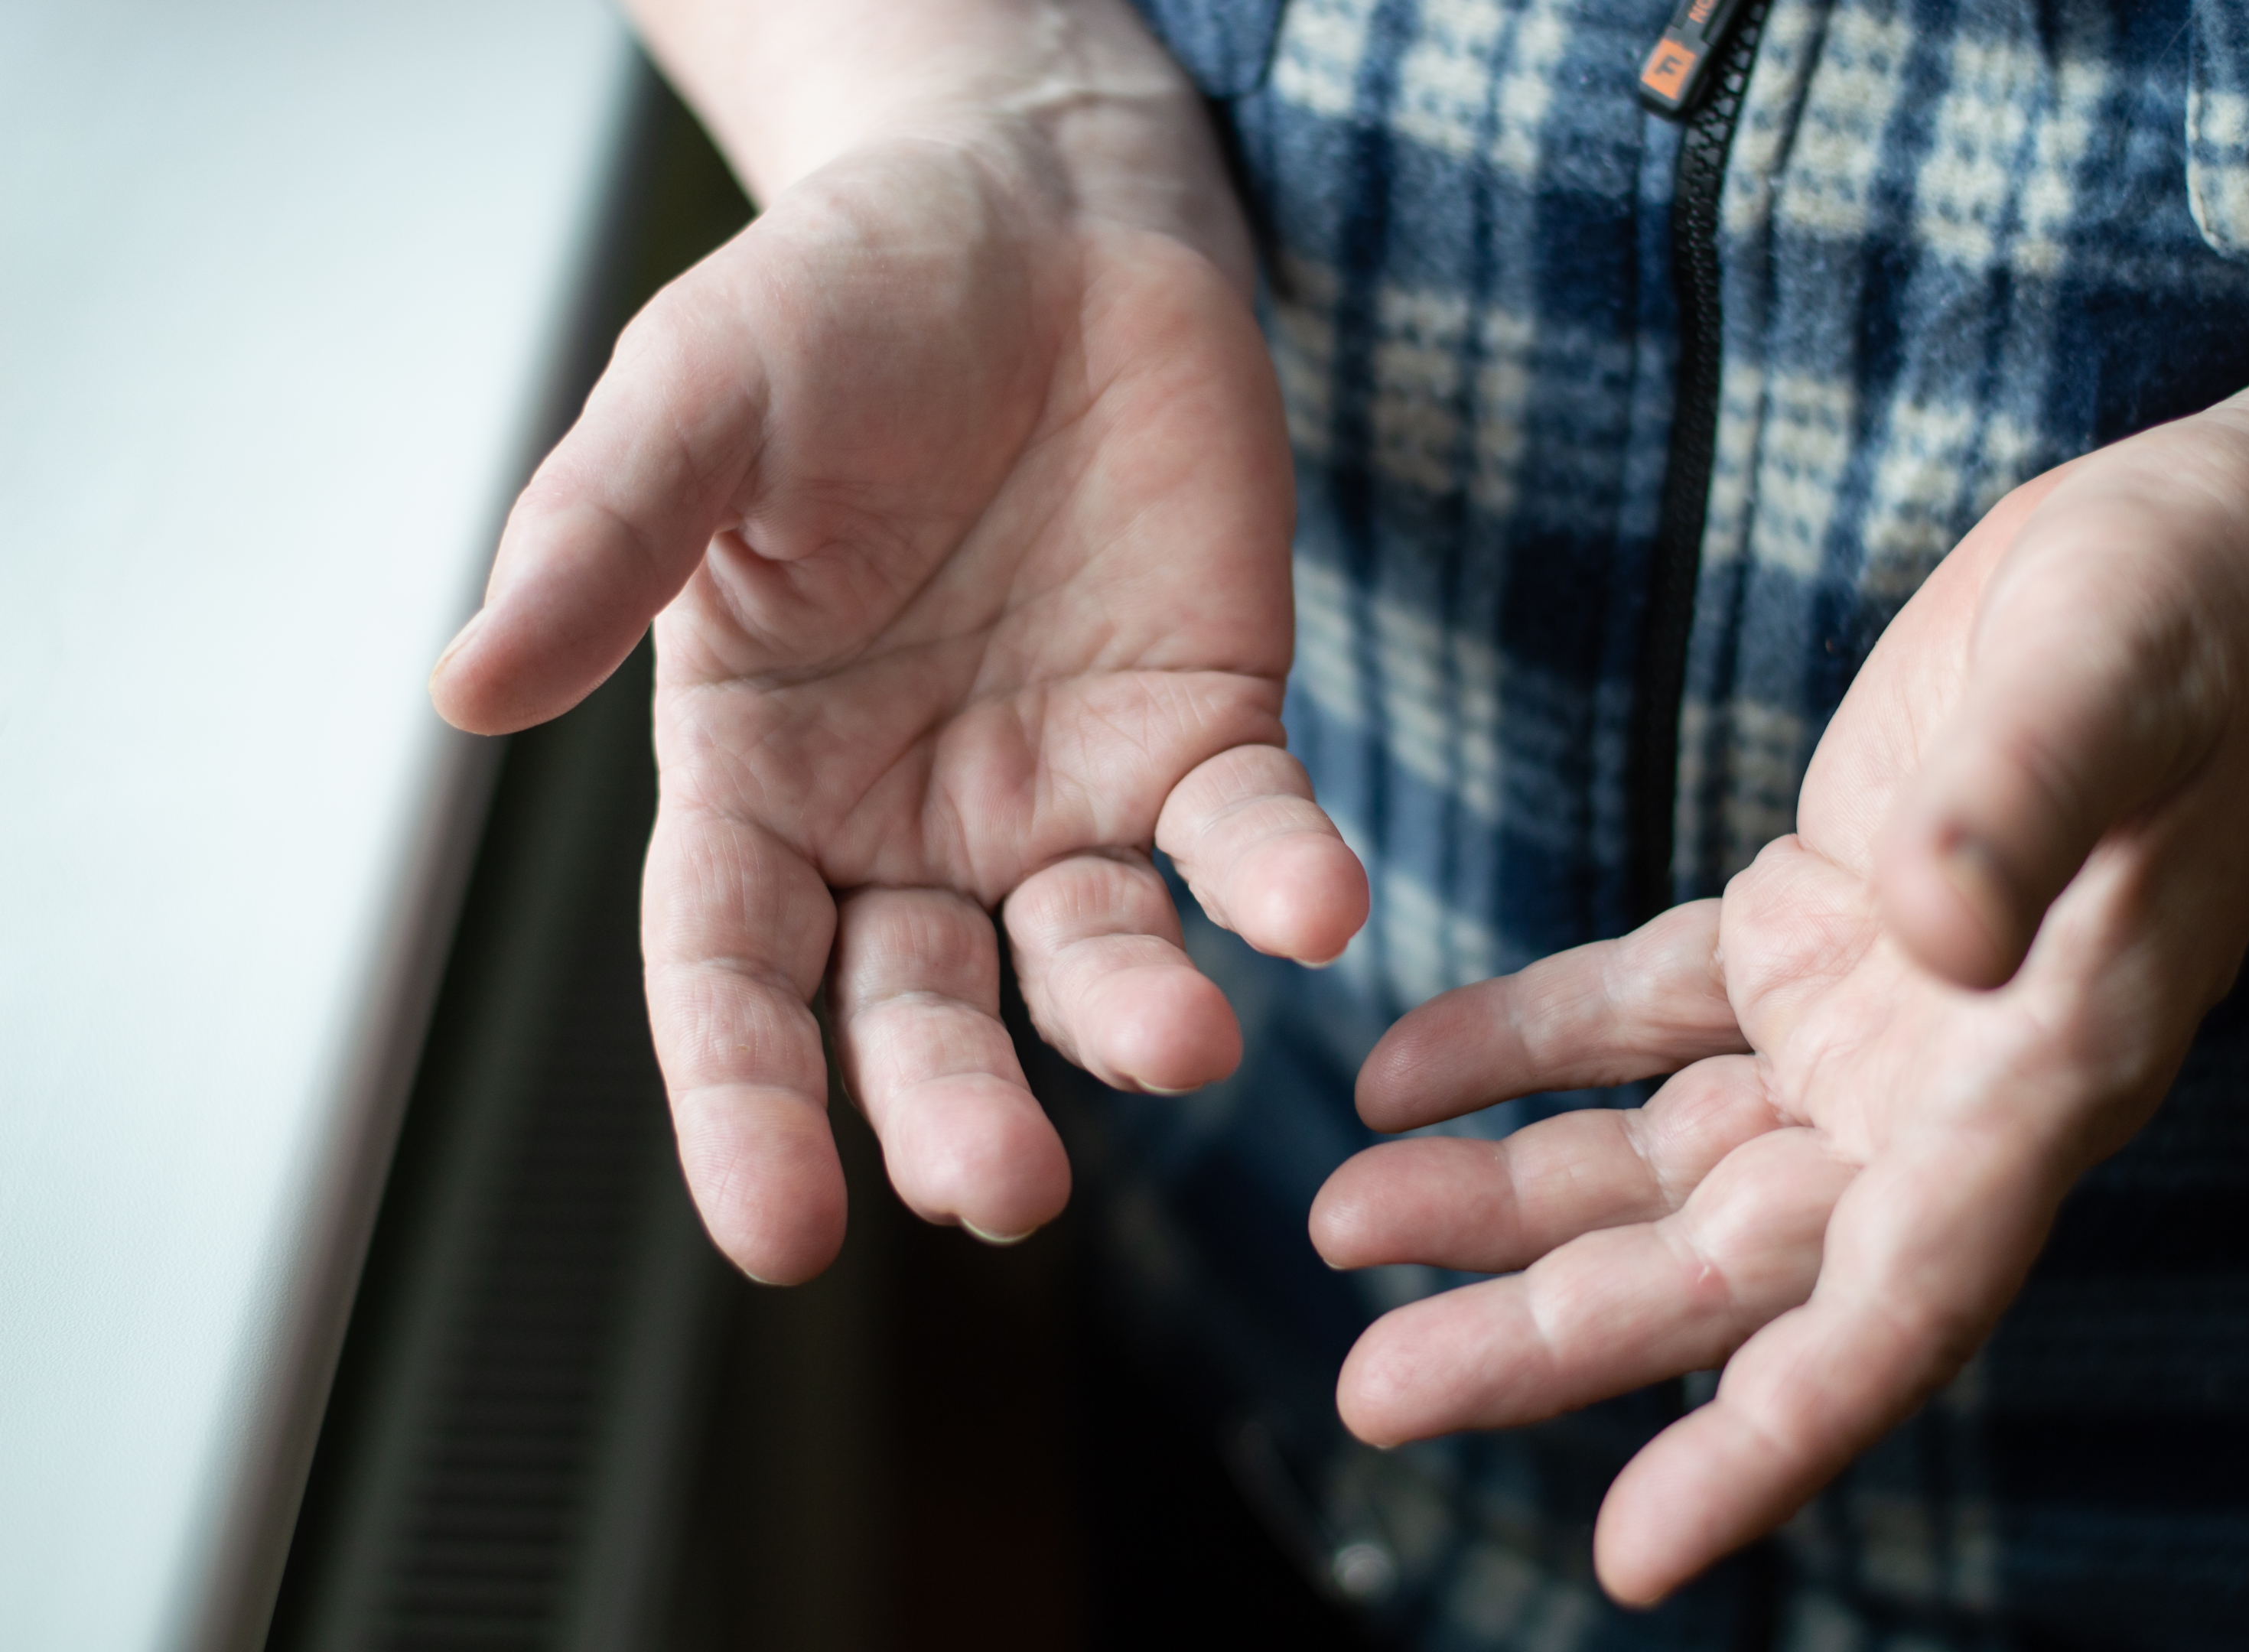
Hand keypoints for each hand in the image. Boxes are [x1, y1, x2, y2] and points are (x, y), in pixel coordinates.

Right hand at [430, 3, 1365, 1280]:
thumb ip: (601, 545)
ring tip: (1181, 1042)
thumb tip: (464, 690)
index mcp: (758, 776)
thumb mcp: (696, 402)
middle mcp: (908, 819)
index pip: (732, 979)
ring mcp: (1064, 788)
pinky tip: (1313, 909)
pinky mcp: (1204, 729)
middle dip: (955, 1106)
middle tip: (999, 1187)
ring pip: (1094, 953)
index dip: (746, 1107)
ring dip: (1135, 1013)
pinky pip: (1247, 835)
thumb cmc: (836, 307)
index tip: (782, 1233)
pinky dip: (1279, 880)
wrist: (1029, 216)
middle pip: (917, 1011)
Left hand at [1310, 310, 2248, 1600]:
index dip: (1768, 1439)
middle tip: (1371, 1392)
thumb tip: (1929, 933)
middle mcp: (1938, 1090)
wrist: (2231, 565)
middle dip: (1546, 1335)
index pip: (1895, 1309)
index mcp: (2032, 1078)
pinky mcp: (1808, 929)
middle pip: (1720, 1267)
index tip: (1631, 1551)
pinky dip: (1525, 1048)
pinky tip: (1405, 1071)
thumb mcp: (2111, 684)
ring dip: (1500, 1201)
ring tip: (1342, 1220)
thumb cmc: (2204, 621)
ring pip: (1656, 1160)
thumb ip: (2018, 808)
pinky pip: (1639, 1019)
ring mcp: (1865, 1022)